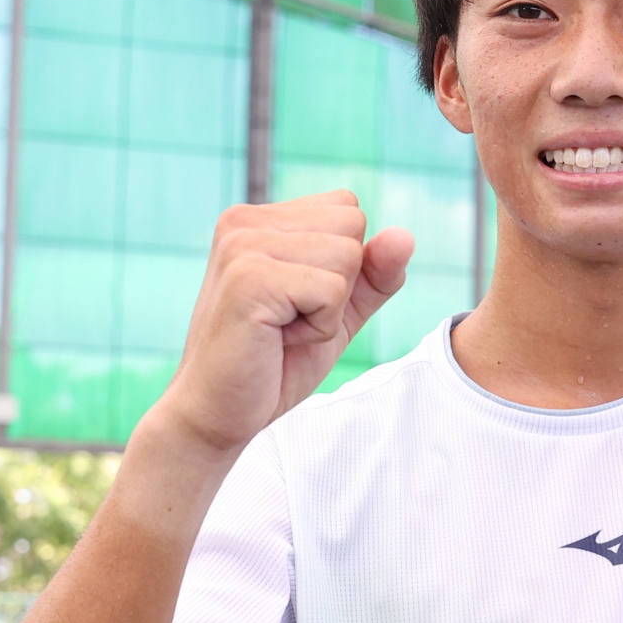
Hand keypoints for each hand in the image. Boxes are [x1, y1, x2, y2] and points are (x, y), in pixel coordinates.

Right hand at [153, 190, 413, 456]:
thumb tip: (405, 235)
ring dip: (328, 310)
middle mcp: (245, 221)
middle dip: (339, 286)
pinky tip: (276, 339)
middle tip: (288, 320)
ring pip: (347, 256)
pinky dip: (319, 328)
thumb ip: (374, 274)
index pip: (347, 209)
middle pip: (352, 227)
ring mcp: (242, 245)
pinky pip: (332, 291)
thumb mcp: (338, 312)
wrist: (218, 414)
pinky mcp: (248, 278)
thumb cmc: (274, 362)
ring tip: (280, 330)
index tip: (295, 301)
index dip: (342, 267)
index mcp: (259, 218)